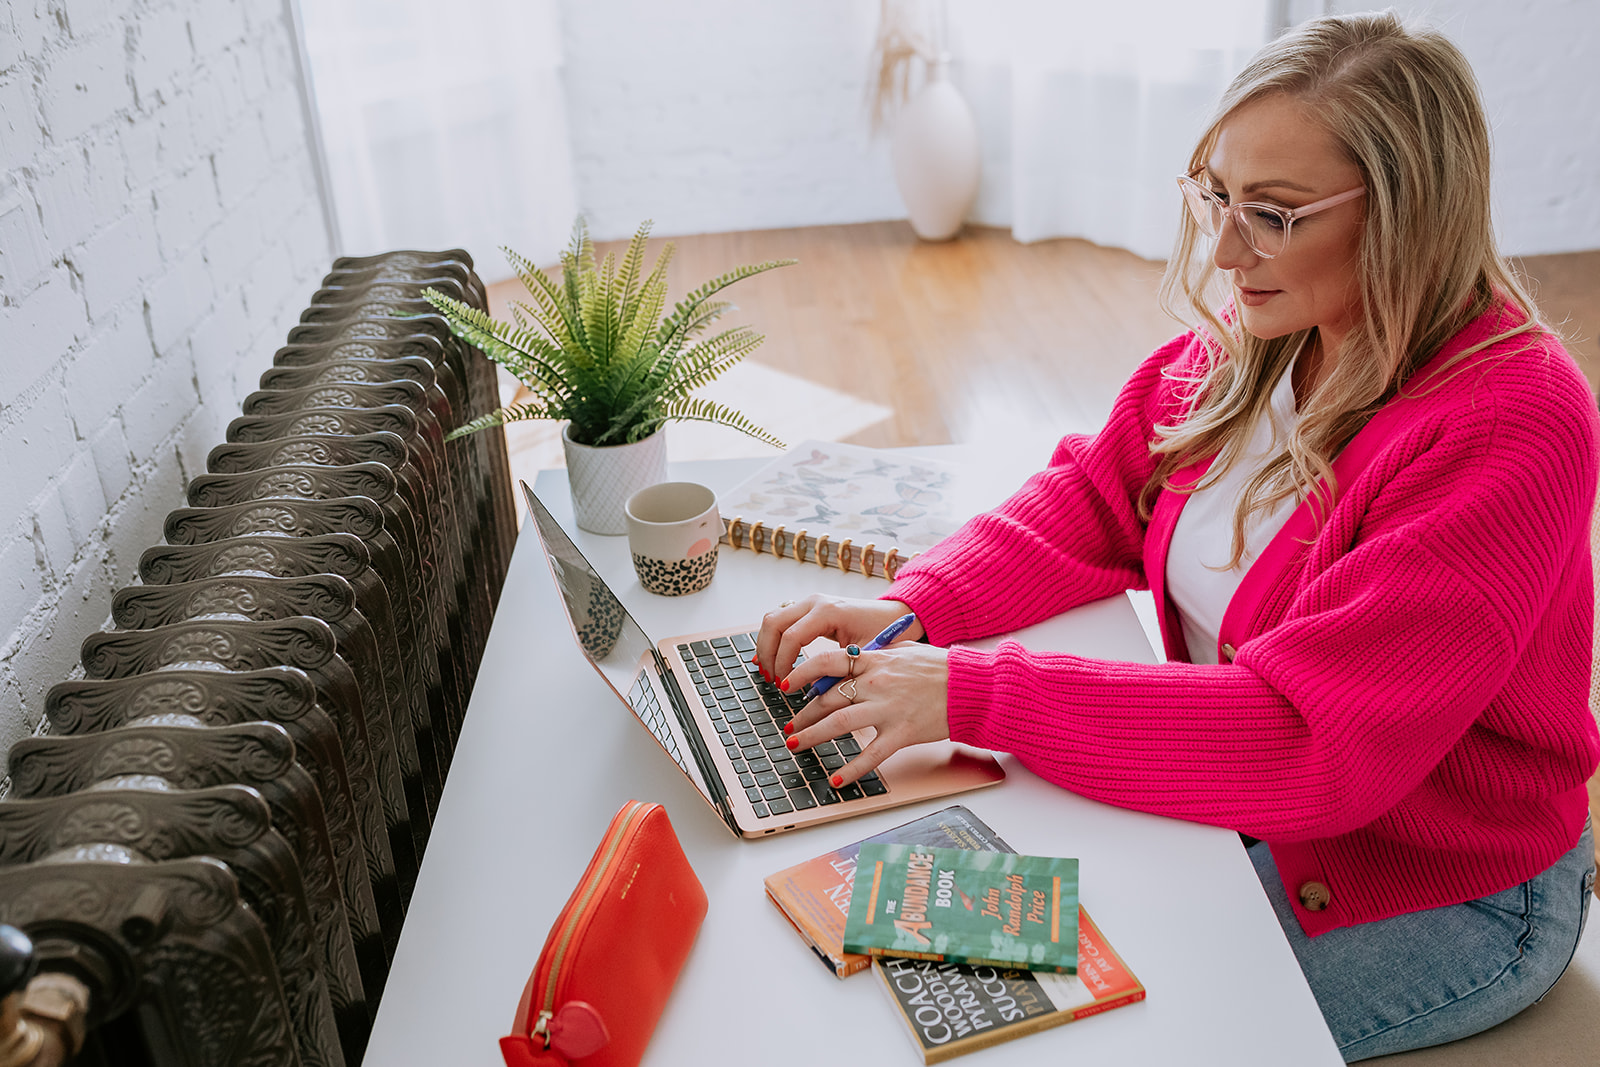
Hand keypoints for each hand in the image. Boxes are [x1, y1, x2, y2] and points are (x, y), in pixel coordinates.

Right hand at [753, 595, 922, 685]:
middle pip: (773, 623)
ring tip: (769, 672)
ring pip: (772, 619)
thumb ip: (837, 674)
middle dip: (767, 654)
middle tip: (772, 680)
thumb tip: (810, 696)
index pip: (791, 637)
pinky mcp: (809, 607)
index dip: (782, 664)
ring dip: (766, 645)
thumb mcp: (863, 657)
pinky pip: (781, 619)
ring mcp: (810, 601)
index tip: (783, 686)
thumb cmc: (884, 633)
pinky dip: (773, 638)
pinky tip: (772, 658)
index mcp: (828, 611)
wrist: (896, 614)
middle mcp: (815, 601)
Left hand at [778, 641, 950, 787]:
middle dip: (802, 715)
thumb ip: (877, 656)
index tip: (787, 684)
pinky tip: (836, 779)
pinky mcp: (902, 734)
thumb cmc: (941, 668)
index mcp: (875, 660)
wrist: (971, 687)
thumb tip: (851, 660)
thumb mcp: (904, 652)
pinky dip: (851, 769)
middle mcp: (876, 684)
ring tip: (795, 745)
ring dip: (812, 737)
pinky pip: (870, 755)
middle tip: (789, 726)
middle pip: (827, 699)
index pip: (827, 662)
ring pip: (838, 725)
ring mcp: (887, 710)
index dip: (802, 672)